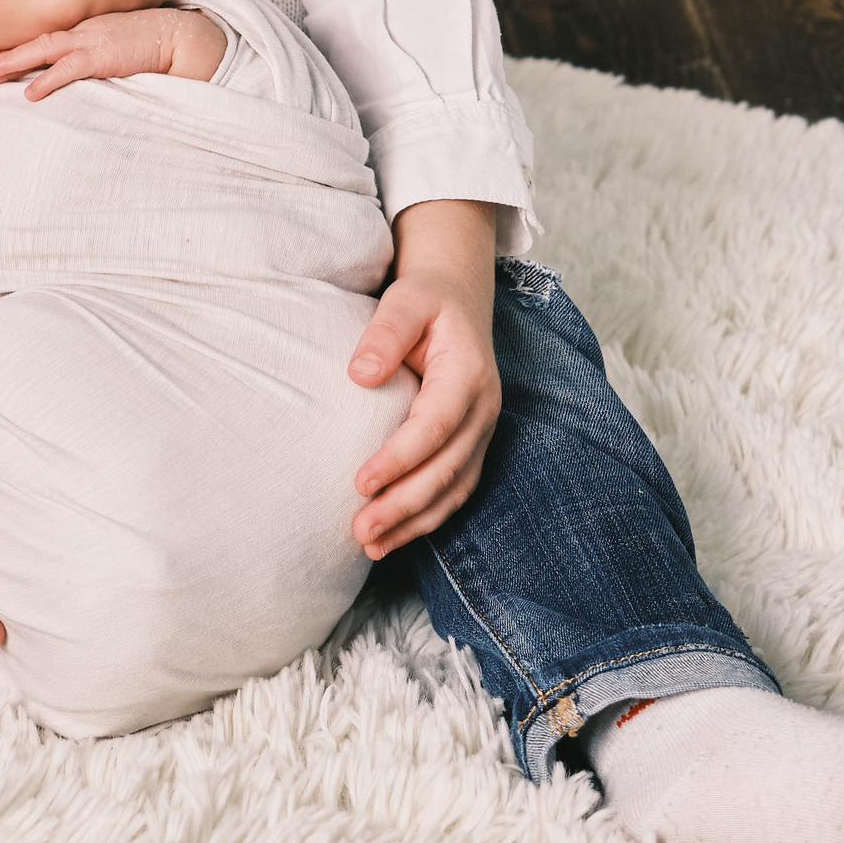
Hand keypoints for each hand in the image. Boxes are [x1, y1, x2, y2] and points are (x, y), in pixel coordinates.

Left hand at [0, 4, 226, 97]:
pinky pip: (68, 69)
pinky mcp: (103, 56)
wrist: (181, 36)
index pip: (47, 40)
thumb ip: (103, 54)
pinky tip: (29, 93)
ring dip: (10, 65)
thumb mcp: (122, 45)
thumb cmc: (156, 42)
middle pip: (35, 43)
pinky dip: (46, 80)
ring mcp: (91, 41)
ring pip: (41, 51)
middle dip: (4, 58)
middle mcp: (84, 31)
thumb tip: (92, 70)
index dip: (20, 51)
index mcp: (88, 29)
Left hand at [347, 199, 499, 560]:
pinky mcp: (471, 447)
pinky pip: (453, 491)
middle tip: (359, 528)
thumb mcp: (406, 299)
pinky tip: (390, 536)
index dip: (400, 458)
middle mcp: (484, 409)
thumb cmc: (426, 301)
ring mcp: (482, 432)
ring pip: (454, 489)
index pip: (436, 425)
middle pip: (447, 468)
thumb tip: (360, 374)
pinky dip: (424, 518)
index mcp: (469, 373)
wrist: (458, 301)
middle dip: (404, 504)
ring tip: (370, 543)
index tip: (359, 482)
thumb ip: (384, 332)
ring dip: (414, 522)